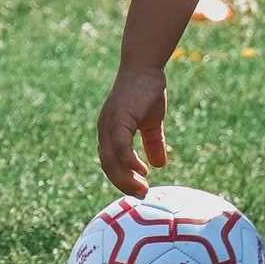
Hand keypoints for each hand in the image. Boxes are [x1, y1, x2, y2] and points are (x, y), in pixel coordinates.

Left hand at [97, 68, 170, 195]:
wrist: (145, 68)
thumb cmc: (147, 92)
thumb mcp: (151, 123)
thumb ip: (153, 143)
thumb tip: (159, 165)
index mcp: (110, 131)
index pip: (110, 162)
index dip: (121, 178)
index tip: (137, 190)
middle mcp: (105, 129)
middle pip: (108, 165)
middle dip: (123, 183)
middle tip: (141, 195)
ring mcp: (109, 124)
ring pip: (111, 159)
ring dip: (126, 178)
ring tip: (142, 189)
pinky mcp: (119, 118)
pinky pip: (120, 146)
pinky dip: (128, 161)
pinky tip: (141, 171)